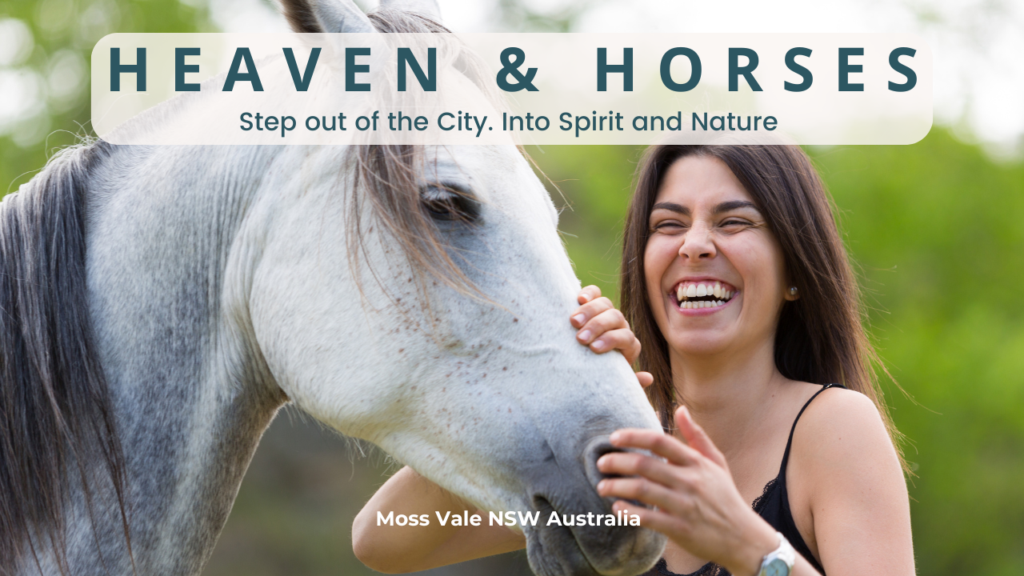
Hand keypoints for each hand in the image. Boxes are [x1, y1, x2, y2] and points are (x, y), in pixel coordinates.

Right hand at [572, 286, 652, 387]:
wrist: (583, 367)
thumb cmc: (600, 376)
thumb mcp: (613, 381)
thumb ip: (630, 382)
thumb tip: (648, 378)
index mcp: (628, 345)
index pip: (626, 337)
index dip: (612, 340)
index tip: (594, 349)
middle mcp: (620, 327)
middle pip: (615, 317)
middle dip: (598, 327)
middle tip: (580, 338)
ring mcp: (606, 314)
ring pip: (605, 304)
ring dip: (589, 311)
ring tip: (573, 322)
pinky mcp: (591, 305)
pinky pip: (594, 293)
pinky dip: (588, 293)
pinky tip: (578, 299)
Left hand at [595, 406, 777, 575]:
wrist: (743, 537)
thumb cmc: (725, 496)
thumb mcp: (716, 463)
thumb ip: (696, 436)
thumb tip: (680, 409)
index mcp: (696, 462)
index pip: (660, 441)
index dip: (633, 436)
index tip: (613, 438)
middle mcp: (690, 481)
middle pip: (645, 464)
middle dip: (617, 462)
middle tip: (600, 463)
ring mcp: (685, 505)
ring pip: (642, 490)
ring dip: (617, 487)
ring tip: (602, 486)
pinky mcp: (680, 528)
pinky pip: (648, 518)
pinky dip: (629, 512)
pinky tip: (616, 508)